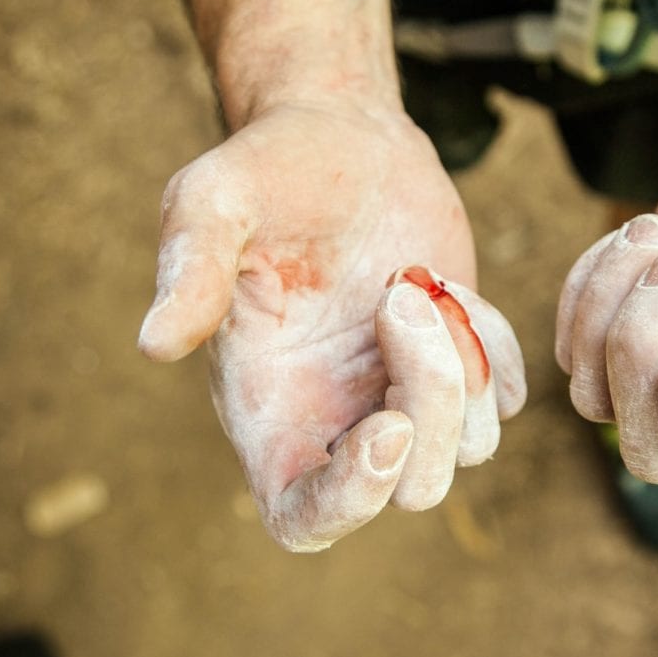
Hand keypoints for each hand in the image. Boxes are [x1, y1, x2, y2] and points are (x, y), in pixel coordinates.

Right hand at [139, 100, 525, 550]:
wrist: (344, 138)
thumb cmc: (268, 170)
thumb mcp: (214, 203)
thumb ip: (191, 272)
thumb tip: (153, 344)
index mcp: (271, 408)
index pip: (307, 519)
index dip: (350, 503)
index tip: (387, 426)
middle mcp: (340, 418)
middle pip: (414, 488)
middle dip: (430, 402)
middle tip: (398, 298)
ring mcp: (404, 393)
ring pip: (470, 449)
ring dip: (463, 368)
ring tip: (416, 282)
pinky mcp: (457, 362)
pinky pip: (504, 400)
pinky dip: (497, 351)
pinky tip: (452, 288)